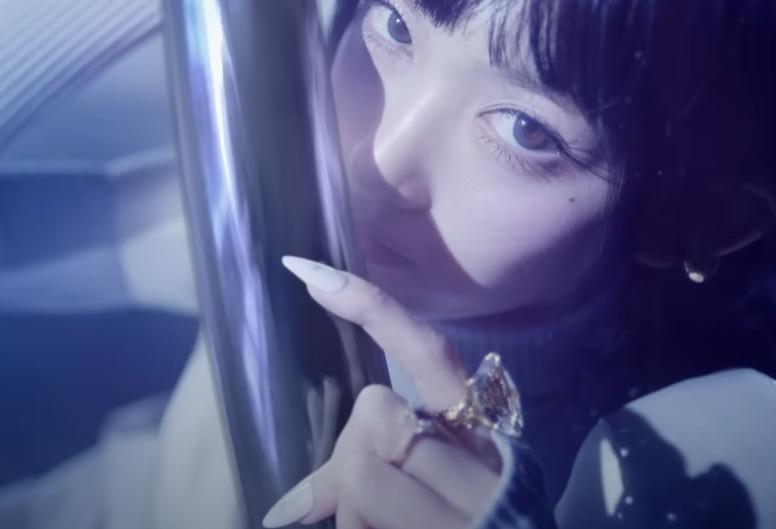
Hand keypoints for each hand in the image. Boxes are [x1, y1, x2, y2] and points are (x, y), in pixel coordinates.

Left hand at [263, 256, 502, 528]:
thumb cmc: (460, 523)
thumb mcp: (429, 493)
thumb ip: (371, 473)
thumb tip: (288, 511)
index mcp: (480, 434)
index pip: (427, 354)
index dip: (371, 309)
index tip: (307, 272)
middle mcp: (487, 464)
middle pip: (376, 419)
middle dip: (350, 464)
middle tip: (361, 511)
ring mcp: (479, 503)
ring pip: (363, 477)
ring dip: (352, 518)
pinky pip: (363, 522)